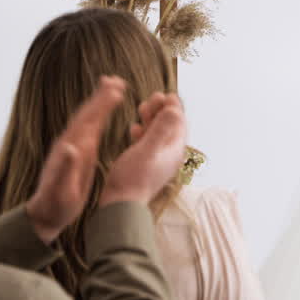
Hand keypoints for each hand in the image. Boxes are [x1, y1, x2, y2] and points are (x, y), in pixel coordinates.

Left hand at [26, 76, 126, 242]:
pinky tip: (103, 114)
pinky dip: (98, 117)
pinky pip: (89, 129)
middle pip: (87, 114)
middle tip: (115, 78)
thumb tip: (70, 146)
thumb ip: (64, 168)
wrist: (44, 215)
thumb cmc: (56, 205)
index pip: (89, 121)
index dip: (102, 104)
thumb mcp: (61, 189)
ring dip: (99, 102)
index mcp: (72, 150)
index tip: (116, 88)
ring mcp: (72, 148)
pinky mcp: (76, 154)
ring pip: (87, 119)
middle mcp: (70, 144)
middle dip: (101, 96)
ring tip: (112, 88)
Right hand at [96, 92, 187, 207]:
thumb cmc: (132, 178)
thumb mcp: (146, 149)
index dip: (174, 107)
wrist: (120, 206)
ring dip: (152, 119)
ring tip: (143, 106)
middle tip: (154, 96)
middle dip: (163, 110)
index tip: (166, 94)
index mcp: (174, 150)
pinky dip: (143, 133)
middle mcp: (169, 156)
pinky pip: (148, 145)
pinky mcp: (145, 167)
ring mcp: (157, 162)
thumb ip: (160, 129)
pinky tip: (134, 128)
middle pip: (170, 127)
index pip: (179, 123)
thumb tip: (174, 109)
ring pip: (158, 135)